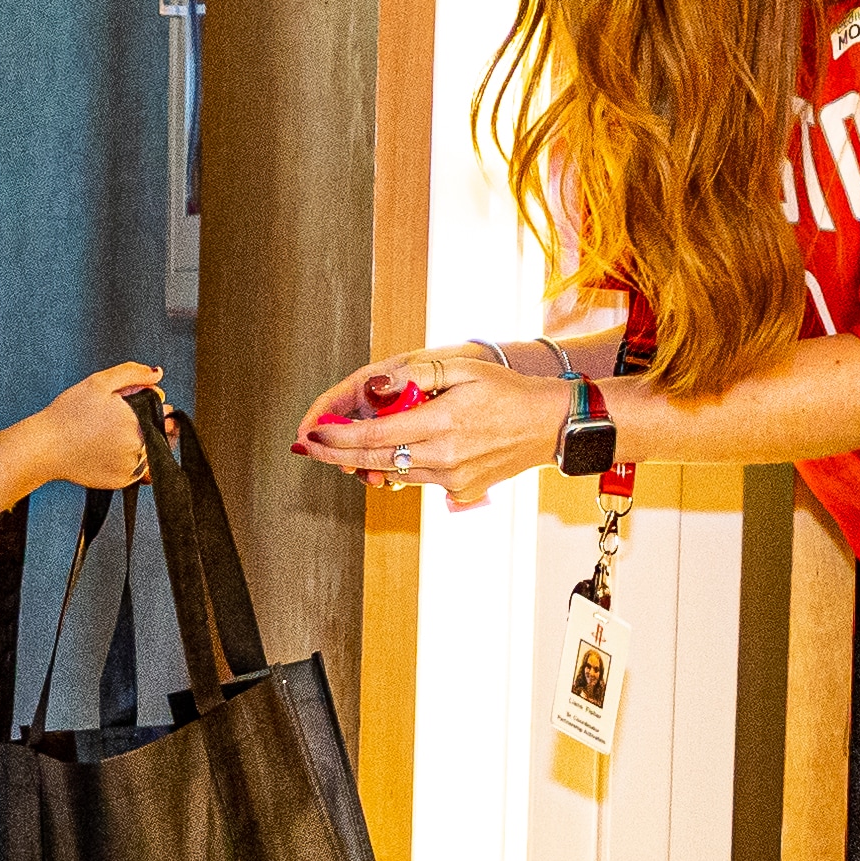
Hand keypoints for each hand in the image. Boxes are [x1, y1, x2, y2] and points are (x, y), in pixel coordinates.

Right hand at [32, 366, 165, 490]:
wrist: (44, 448)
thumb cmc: (67, 415)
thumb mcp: (99, 383)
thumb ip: (132, 374)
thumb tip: (158, 373)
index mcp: (139, 421)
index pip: (163, 411)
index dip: (146, 404)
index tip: (124, 406)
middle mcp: (140, 447)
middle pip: (157, 431)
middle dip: (142, 423)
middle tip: (111, 421)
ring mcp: (131, 468)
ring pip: (147, 450)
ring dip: (136, 441)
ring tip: (104, 436)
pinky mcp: (121, 482)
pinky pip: (135, 469)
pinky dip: (125, 459)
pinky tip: (104, 450)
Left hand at [295, 352, 564, 505]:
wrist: (552, 425)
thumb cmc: (510, 391)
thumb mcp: (466, 368)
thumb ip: (419, 375)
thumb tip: (378, 385)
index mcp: (444, 424)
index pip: (376, 435)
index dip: (339, 437)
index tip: (313, 434)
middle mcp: (446, 458)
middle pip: (376, 460)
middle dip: (337, 454)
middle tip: (307, 447)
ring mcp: (453, 480)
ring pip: (395, 472)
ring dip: (367, 461)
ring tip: (342, 447)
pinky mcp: (461, 492)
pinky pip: (420, 479)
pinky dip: (403, 465)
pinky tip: (398, 450)